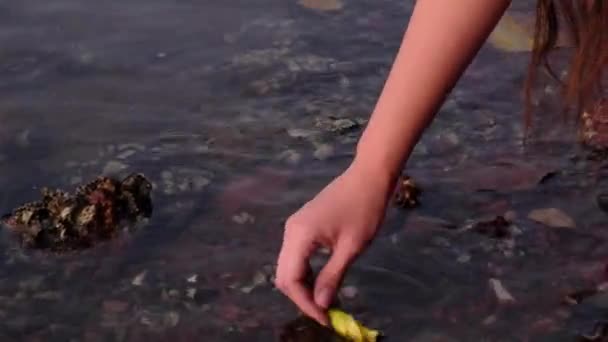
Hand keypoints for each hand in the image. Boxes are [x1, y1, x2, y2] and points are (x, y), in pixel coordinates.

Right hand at [275, 160, 394, 324]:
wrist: (368, 177)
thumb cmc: (364, 209)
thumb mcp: (352, 247)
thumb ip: (332, 276)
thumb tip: (320, 304)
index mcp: (300, 235)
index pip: (291, 279)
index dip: (305, 303)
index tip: (326, 318)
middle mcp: (290, 231)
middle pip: (284, 275)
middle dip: (302, 297)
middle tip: (326, 313)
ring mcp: (294, 227)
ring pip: (288, 266)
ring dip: (303, 287)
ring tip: (326, 301)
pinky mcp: (302, 226)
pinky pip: (296, 256)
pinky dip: (306, 273)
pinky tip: (322, 282)